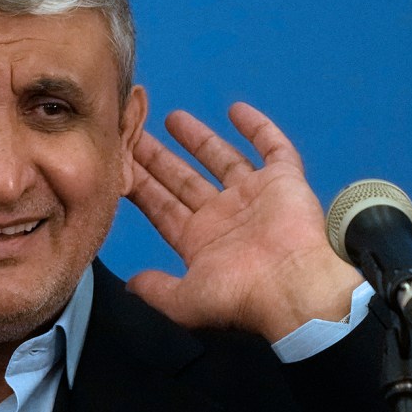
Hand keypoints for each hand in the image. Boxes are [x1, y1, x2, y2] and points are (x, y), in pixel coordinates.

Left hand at [124, 102, 362, 343]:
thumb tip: (131, 285)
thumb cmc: (239, 297)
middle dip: (158, 158)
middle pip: (183, 180)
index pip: (161, 207)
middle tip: (134, 132)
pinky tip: (236, 110)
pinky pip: (272, 147)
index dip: (140, 185)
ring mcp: (254, 196)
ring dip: (197, 139)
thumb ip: (156, 290)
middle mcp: (224, 216)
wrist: (293, 287)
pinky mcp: (284, 181)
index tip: (118, 163)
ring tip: (171, 117)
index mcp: (199, 241)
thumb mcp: (185, 302)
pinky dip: (257, 128)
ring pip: (220, 159)